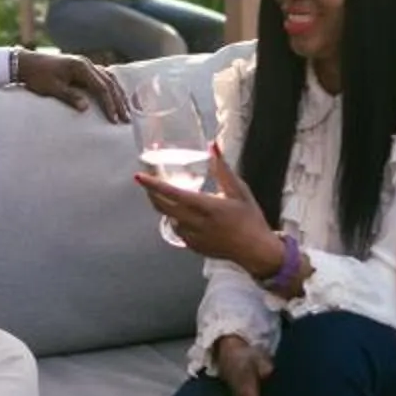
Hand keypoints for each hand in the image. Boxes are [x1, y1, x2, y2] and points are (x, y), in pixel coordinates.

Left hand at [11, 48, 130, 123]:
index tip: (115, 119)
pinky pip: (103, 77)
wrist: (26, 63)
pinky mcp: (83, 68)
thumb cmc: (37, 76)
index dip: (109, 104)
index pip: (101, 87)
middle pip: (109, 83)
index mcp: (80, 67)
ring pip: (109, 79)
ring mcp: (86, 64)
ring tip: (126, 110)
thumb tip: (85, 108)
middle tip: (126, 119)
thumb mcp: (52, 88)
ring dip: (118, 94)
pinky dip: (111, 87)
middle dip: (118, 101)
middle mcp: (86, 63)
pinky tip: (116, 97)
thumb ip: (69, 97)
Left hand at [138, 141, 280, 276]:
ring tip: (167, 196)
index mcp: (207, 207)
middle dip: (151, 194)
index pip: (173, 194)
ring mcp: (193, 237)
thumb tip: (213, 145)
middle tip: (147, 183)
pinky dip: (176, 220)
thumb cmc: (250, 219)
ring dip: (165, 207)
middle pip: (163, 207)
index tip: (139, 176)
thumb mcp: (240, 190)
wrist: (255, 251)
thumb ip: (223, 169)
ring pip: (169, 219)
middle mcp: (196, 223)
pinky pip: (177, 231)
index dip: (154, 185)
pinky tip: (184, 214)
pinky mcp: (194, 247)